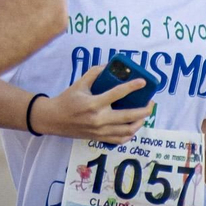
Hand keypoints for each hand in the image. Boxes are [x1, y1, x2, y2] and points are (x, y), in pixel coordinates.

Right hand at [37, 65, 152, 143]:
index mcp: (93, 103)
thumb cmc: (67, 99)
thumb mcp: (80, 83)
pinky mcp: (98, 138)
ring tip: (145, 115)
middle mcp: (98, 119)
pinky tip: (133, 126)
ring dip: (140, 123)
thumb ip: (95, 73)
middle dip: (144, 110)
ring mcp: (99, 131)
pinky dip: (130, 134)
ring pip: (127, 131)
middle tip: (151, 103)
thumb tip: (110, 66)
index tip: (143, 82)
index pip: (117, 94)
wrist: (53, 120)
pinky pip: (119, 140)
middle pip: (128, 117)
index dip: (132, 87)